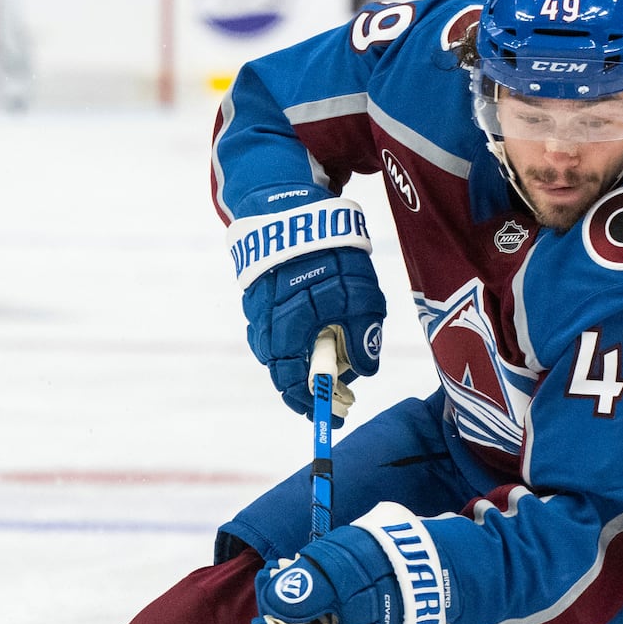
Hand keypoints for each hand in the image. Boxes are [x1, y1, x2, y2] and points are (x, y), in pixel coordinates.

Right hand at [242, 247, 384, 423]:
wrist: (290, 207)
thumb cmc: (330, 252)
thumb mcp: (361, 297)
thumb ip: (364, 338)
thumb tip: (365, 371)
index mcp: (288, 333)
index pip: (295, 385)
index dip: (316, 405)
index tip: (336, 415)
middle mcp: (266, 328)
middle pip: (284, 375)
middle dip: (311, 391)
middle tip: (341, 397)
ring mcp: (257, 311)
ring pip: (277, 354)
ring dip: (302, 368)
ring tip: (334, 369)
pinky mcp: (257, 296)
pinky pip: (272, 332)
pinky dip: (292, 345)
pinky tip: (313, 340)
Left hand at [252, 527, 401, 623]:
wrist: (422, 555)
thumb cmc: (385, 568)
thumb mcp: (343, 572)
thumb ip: (307, 589)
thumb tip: (272, 605)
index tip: (264, 620)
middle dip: (274, 614)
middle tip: (268, 577)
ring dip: (282, 599)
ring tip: (276, 569)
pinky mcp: (342, 610)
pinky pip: (311, 609)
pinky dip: (297, 591)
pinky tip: (291, 567)